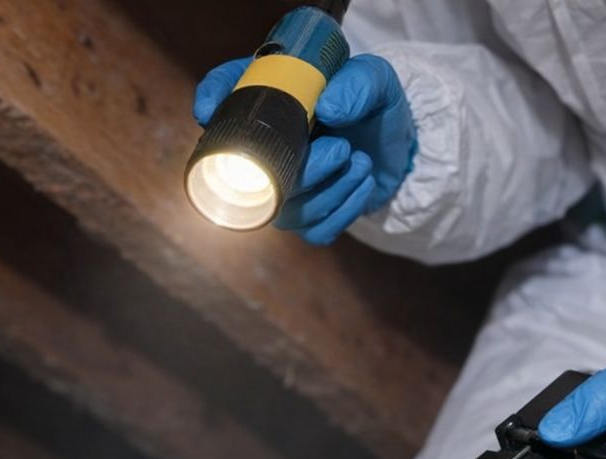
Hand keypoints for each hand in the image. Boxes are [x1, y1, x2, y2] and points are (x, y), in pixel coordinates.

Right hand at [193, 55, 415, 244]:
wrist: (396, 144)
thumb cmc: (369, 104)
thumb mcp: (374, 80)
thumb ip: (358, 84)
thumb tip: (328, 110)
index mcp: (269, 102)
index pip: (220, 94)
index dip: (209, 100)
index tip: (209, 111)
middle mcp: (265, 150)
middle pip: (256, 175)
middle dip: (304, 170)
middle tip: (341, 148)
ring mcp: (281, 191)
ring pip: (289, 211)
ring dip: (333, 188)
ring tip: (361, 161)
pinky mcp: (307, 221)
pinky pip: (315, 231)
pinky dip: (345, 209)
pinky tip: (361, 182)